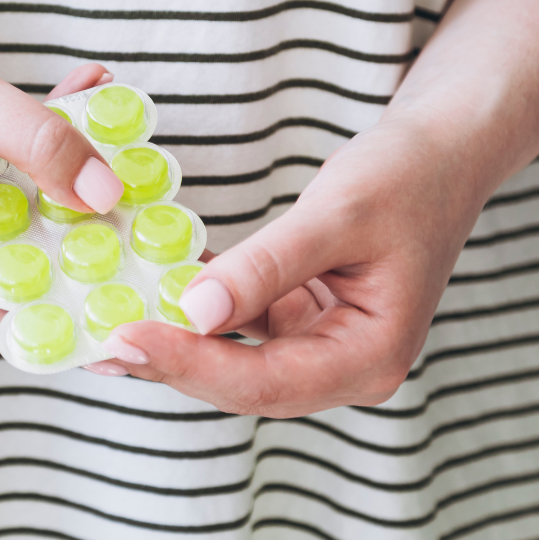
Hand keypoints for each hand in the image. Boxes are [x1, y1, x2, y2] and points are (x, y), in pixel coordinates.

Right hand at [0, 14, 122, 347]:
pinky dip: (20, 175)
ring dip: (51, 184)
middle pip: (14, 272)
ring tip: (88, 113)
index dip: (67, 321)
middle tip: (124, 175)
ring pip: (6, 236)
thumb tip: (106, 197)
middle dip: (74, 225)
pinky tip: (55, 115)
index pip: (1, 321)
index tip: (126, 298)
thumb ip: (40, 144)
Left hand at [87, 116, 495, 417]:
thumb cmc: (406, 176)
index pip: (265, 380)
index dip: (190, 362)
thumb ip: (267, 265)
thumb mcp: (337, 213)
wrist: (439, 155)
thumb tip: (195, 311)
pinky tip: (146, 299)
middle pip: (244, 384)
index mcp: (371, 357)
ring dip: (175, 345)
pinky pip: (238, 331)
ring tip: (107, 329)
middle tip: (99, 342)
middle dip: (172, 362)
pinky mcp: (301, 324)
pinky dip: (194, 316)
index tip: (124, 337)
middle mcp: (347, 368)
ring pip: (234, 364)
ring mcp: (323, 350)